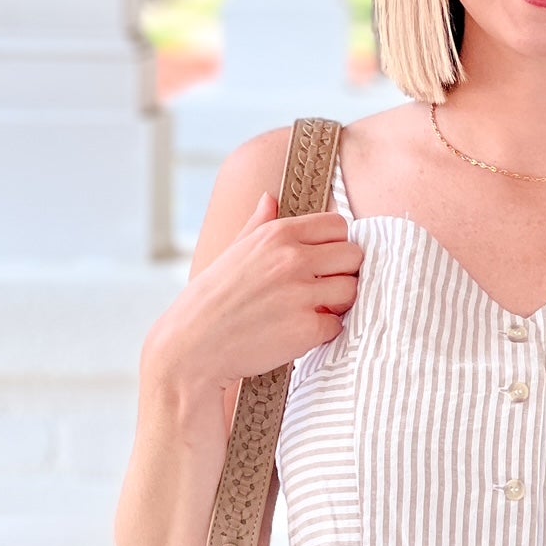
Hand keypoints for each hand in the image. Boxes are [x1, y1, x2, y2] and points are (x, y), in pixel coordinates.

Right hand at [155, 193, 364, 390]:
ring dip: (337, 303)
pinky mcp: (307, 328)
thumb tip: (270, 198)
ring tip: (311, 310)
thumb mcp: (233, 251)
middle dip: (343, 272)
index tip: (323, 261)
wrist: (192, 348)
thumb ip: (259, 224)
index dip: (335, 244)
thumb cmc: (211, 300)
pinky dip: (322, 332)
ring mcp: (301, 294)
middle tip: (322, 288)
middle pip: (353, 256)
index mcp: (277, 234)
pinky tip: (298, 333)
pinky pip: (336, 325)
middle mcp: (292, 259)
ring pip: (351, 290)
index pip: (337, 225)